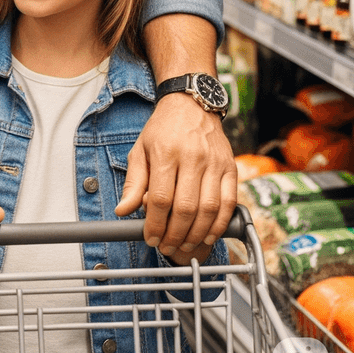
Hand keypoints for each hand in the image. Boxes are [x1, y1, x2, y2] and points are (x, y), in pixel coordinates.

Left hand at [114, 93, 236, 256]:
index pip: (160, 198)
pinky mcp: (231, 168)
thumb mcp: (140, 150)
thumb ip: (134, 182)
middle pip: (185, 207)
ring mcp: (214, 163)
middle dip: (175, 234)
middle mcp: (192, 158)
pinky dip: (220, 224)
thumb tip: (123, 211)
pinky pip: (229, 202)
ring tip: (185, 245)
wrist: (191, 106)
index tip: (150, 237)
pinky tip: (209, 235)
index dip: (155, 223)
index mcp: (165, 153)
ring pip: (208, 209)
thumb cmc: (162, 130)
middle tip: (166, 247)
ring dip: (197, 234)